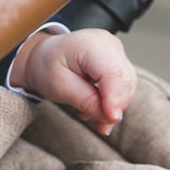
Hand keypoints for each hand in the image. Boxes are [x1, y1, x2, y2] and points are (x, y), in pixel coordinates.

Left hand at [10, 28, 136, 135]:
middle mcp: (107, 44)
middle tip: (101, 125)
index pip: (112, 72)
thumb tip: (112, 116)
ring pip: (126, 85)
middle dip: (115, 106)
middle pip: (123, 80)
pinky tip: (98, 111)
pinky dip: (113, 101)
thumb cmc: (47, 66)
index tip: (112, 118)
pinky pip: (123, 84)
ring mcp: (115, 51)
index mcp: (89, 45)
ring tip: (96, 120)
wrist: (43, 57)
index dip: (115, 97)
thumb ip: (86, 101)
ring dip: (114, 106)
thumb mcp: (60, 86)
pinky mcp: (118, 61)